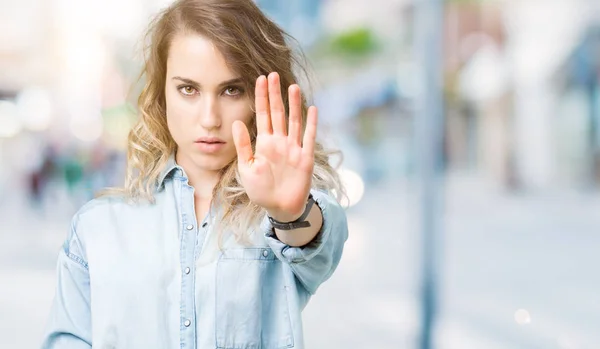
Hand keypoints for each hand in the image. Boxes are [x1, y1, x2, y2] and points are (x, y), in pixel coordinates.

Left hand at [232, 72, 316, 221]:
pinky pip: (309, 138)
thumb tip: (236, 123)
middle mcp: (280, 142)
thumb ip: (243, 146)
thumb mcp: (246, 168)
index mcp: (265, 143)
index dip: (261, 97)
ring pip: (294, 121)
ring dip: (293, 104)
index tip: (259, 79)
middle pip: (278, 113)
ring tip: (292, 86)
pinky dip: (311, 124)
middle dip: (275, 94)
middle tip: (273, 74)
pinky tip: (313, 109)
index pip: (263, 115)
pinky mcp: (305, 158)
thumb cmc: (261, 190)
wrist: (279, 208)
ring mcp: (294, 148)